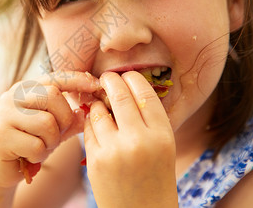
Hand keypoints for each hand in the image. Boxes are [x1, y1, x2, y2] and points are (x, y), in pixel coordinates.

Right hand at [0, 71, 99, 188]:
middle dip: (64, 119)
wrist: (2, 169)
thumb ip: (70, 119)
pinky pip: (36, 145)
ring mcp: (3, 115)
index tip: (96, 85)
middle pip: (52, 96)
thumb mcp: (54, 129)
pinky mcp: (0, 136)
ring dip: (51, 141)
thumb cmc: (31, 144)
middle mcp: (12, 96)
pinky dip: (40, 155)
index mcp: (25, 89)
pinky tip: (30, 157)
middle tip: (58, 134)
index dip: (77, 80)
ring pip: (46, 123)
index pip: (55, 77)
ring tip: (42, 147)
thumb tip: (90, 110)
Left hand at [84, 71, 177, 207]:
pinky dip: (91, 123)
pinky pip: (89, 129)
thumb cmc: (155, 178)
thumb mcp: (163, 147)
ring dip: (98, 104)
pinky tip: (97, 126)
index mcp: (162, 135)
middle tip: (107, 77)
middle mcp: (139, 140)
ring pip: (99, 111)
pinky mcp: (95, 160)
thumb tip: (127, 87)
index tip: (127, 75)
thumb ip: (149, 120)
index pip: (145, 93)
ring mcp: (115, 151)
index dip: (133, 78)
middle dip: (110, 81)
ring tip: (102, 107)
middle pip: (119, 95)